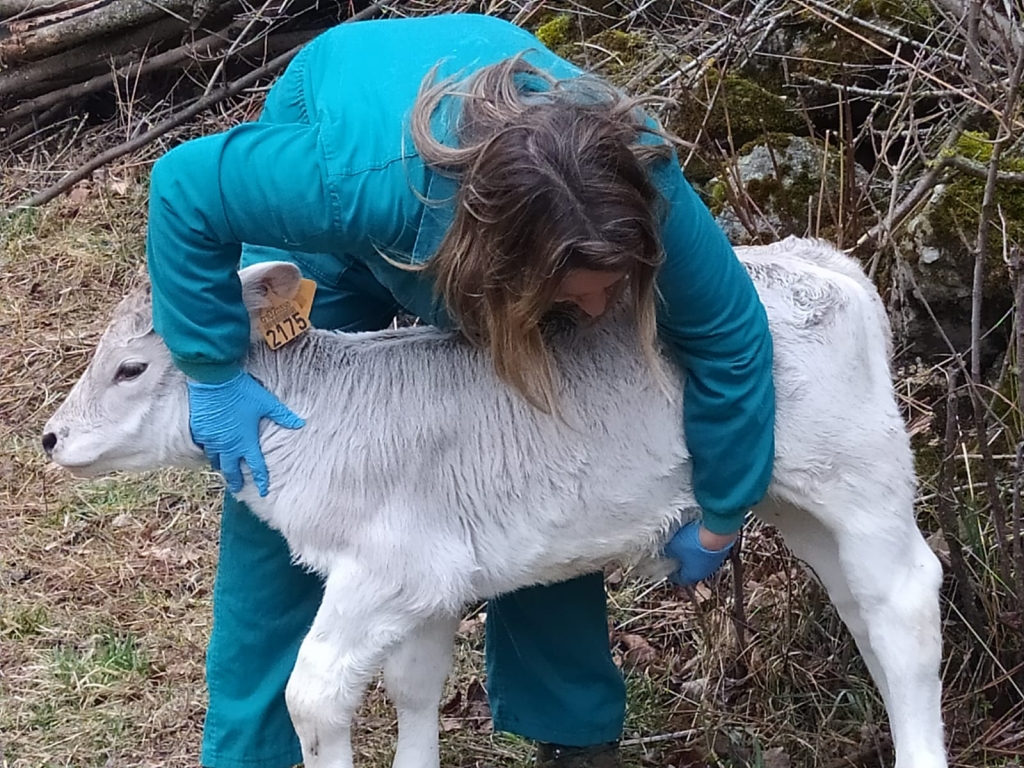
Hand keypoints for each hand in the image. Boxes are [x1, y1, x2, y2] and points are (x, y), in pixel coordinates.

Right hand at [187, 371, 304, 495]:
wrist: (213, 380)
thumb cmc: (242, 391)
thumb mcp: (266, 402)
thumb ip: (283, 416)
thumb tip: (300, 424)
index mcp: (245, 441)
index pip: (256, 467)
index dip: (261, 480)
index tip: (264, 491)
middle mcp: (228, 445)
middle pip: (232, 470)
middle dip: (236, 481)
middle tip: (238, 489)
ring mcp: (211, 440)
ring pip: (216, 460)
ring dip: (222, 467)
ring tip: (226, 471)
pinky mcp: (199, 431)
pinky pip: (205, 448)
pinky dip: (210, 453)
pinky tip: (212, 453)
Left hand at [664, 520, 736, 585]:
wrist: (717, 531)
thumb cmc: (696, 541)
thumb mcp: (674, 546)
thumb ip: (669, 551)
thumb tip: (667, 552)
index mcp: (691, 575)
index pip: (679, 579)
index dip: (672, 572)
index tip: (668, 566)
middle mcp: (705, 572)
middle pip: (691, 570)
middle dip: (683, 562)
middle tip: (677, 553)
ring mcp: (714, 562)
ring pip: (701, 561)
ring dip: (694, 555)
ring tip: (688, 543)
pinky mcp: (721, 552)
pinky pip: (709, 552)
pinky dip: (704, 547)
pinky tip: (699, 538)